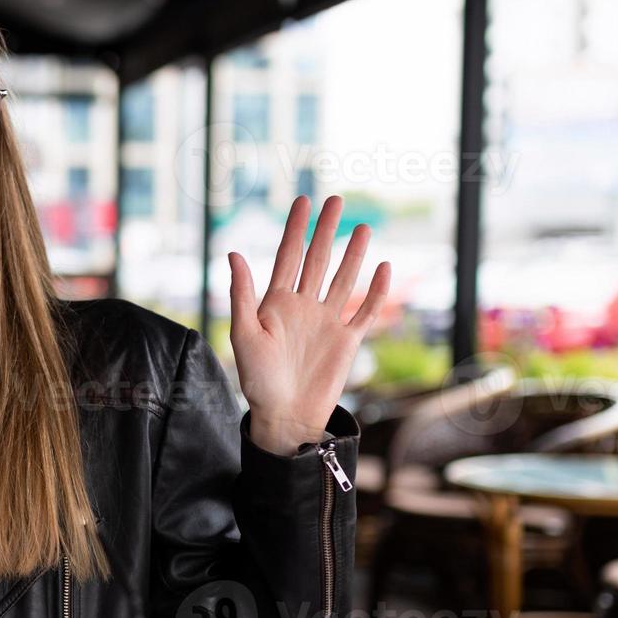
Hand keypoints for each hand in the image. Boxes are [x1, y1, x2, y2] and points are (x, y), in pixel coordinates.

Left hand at [228, 195, 391, 455]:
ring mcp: (326, 322)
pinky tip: (384, 267)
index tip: (303, 200)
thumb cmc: (258, 380)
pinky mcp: (347, 341)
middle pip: (317, 260)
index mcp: (275, 303)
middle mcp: (303, 307)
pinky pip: (365, 312)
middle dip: (326, 230)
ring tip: (362, 227)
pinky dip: (376, 291)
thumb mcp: (244, 334)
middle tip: (336, 199)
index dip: (295, 228)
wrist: (285, 417)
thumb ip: (242, 294)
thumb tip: (233, 252)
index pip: (287, 256)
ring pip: (343, 280)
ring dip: (352, 254)